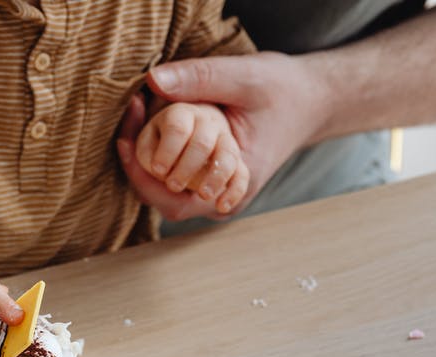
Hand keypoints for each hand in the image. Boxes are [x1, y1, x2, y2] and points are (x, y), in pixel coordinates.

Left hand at [116, 51, 327, 220]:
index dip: (140, 170)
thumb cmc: (282, 90)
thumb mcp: (244, 76)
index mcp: (237, 180)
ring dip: (147, 161)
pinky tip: (152, 125)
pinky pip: (175, 184)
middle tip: (133, 116)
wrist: (310, 101)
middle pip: (163, 200)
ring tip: (140, 117)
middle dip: (140, 165)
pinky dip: (159, 158)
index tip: (125, 132)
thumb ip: (201, 78)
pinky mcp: (213, 184)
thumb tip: (153, 80)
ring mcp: (219, 195)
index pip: (172, 197)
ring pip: (166, 195)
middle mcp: (225, 198)